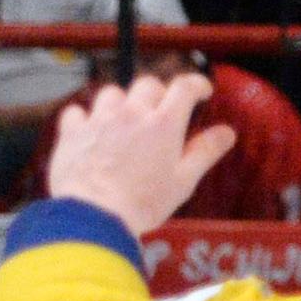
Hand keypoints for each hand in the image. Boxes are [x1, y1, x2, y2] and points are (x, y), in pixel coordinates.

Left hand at [45, 69, 234, 238]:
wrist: (94, 217)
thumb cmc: (141, 204)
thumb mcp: (183, 182)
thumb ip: (204, 152)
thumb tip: (226, 133)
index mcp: (163, 124)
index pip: (184, 87)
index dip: (196, 84)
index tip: (200, 91)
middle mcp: (131, 114)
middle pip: (148, 84)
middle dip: (158, 93)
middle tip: (161, 112)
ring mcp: (100, 120)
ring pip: (112, 93)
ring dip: (121, 103)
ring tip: (124, 123)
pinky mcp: (73, 133)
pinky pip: (77, 111)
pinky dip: (84, 118)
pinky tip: (90, 131)